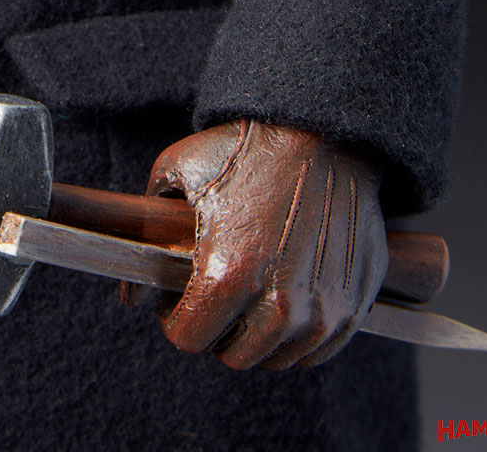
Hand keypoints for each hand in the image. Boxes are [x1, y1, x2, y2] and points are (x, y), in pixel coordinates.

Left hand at [147, 119, 386, 369]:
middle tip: (215, 296)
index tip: (177, 298)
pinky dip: (299, 333)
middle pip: (235, 356)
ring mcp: (324, 308)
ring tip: (250, 291)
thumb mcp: (176, 171)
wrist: (321, 129)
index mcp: (228, 275)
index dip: (174, 318)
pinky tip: (285, 294)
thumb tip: (131, 296)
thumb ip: (145, 234)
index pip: (189, 338)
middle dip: (217, 330)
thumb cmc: (245, 147)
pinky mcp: (356, 301)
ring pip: (279, 357)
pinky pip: (320, 347)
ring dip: (258, 334)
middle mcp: (281, 303)